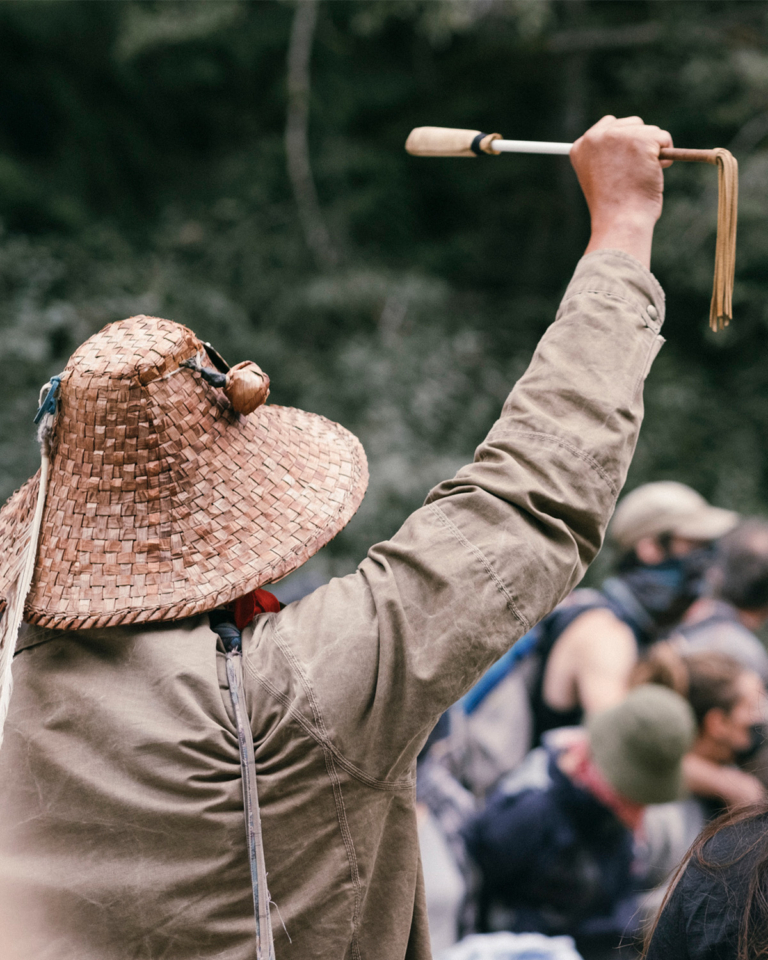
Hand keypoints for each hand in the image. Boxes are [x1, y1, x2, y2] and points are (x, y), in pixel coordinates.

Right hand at [570, 115, 672, 268]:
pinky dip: (666, 155)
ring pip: (649, 131)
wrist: (620, 221)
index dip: (624, 144)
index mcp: (581, 147)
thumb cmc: (612, 208)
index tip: (626, 163)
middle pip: (631, 124)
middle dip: (640, 143)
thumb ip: (606, 157)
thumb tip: (628, 148)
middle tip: (638, 170)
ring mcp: (618, 136)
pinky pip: (664, 138)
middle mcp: (595, 137)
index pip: (609, 126)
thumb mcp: (599, 178)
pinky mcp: (640, 139)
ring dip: (653, 151)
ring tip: (643, 177)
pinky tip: (653, 174)